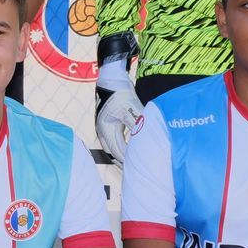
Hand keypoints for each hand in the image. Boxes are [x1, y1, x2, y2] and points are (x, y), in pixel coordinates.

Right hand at [95, 34, 143, 163]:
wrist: (111, 78)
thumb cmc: (120, 92)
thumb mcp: (131, 108)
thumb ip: (137, 124)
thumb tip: (145, 138)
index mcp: (106, 130)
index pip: (118, 151)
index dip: (129, 160)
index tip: (140, 166)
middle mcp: (102, 131)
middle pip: (113, 152)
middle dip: (124, 161)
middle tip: (137, 169)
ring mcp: (104, 127)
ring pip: (113, 147)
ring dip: (122, 154)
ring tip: (133, 162)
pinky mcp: (108, 123)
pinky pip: (115, 140)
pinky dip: (122, 146)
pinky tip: (130, 147)